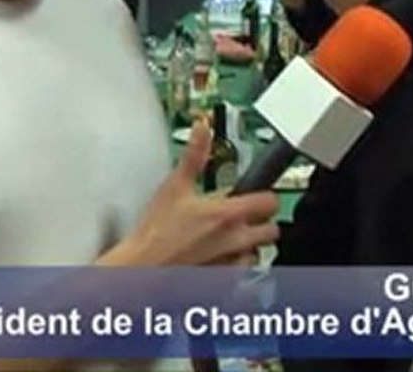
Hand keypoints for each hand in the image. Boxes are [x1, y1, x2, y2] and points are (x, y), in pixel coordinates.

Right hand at [103, 120, 277, 266]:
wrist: (140, 269)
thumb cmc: (155, 233)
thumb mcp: (175, 186)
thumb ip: (194, 156)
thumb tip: (202, 130)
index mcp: (228, 215)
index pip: (270, 202)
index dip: (265, 196)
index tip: (256, 195)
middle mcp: (235, 241)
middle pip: (272, 231)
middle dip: (262, 223)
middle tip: (245, 218)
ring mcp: (230, 264)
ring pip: (258, 254)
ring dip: (250, 247)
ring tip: (230, 240)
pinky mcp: (222, 283)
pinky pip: (243, 277)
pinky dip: (236, 268)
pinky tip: (221, 260)